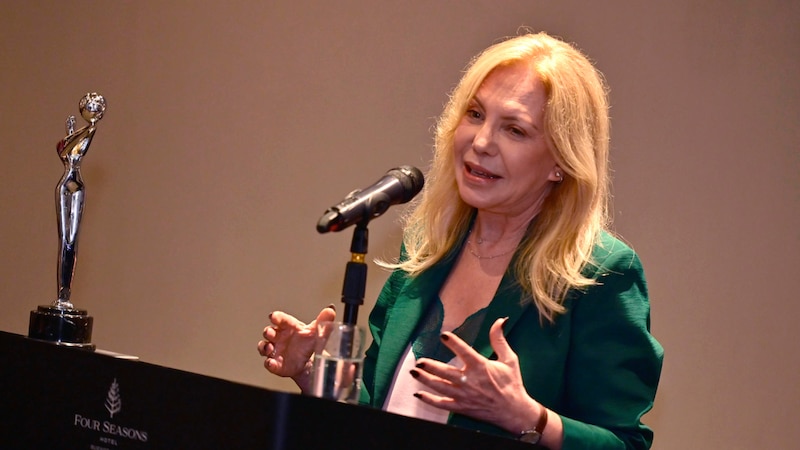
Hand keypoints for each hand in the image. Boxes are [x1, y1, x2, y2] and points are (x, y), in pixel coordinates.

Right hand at [257, 305, 335, 390]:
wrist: (308, 361)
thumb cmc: (308, 342)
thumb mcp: (317, 331)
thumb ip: (323, 321)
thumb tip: (330, 310)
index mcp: (289, 326)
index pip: (281, 319)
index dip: (276, 317)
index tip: (273, 317)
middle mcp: (279, 337)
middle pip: (269, 331)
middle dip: (268, 332)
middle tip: (270, 333)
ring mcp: (275, 350)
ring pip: (264, 346)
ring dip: (264, 347)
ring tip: (269, 349)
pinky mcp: (275, 363)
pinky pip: (269, 363)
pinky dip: (269, 363)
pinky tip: (271, 363)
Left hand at [411, 317, 541, 433]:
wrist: (515, 412)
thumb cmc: (512, 384)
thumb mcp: (509, 359)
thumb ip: (499, 339)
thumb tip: (500, 320)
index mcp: (481, 367)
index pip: (464, 352)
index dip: (453, 343)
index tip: (443, 336)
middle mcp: (470, 381)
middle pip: (445, 372)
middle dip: (430, 366)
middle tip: (419, 360)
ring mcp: (464, 395)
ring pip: (440, 387)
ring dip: (425, 380)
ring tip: (414, 372)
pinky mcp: (462, 407)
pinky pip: (442, 404)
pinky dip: (429, 400)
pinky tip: (418, 394)